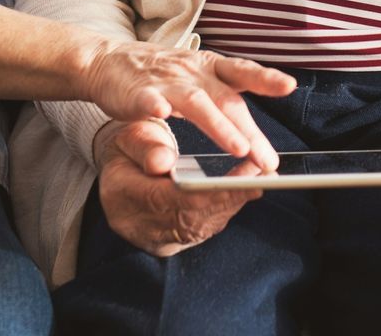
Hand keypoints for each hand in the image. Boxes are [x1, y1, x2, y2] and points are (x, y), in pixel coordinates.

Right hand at [82, 41, 293, 168]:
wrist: (108, 61)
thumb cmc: (160, 76)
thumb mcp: (198, 80)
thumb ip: (223, 103)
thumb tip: (254, 139)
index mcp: (209, 67)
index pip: (242, 71)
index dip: (265, 77)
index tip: (289, 85)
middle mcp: (192, 71)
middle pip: (226, 99)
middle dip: (250, 130)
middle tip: (269, 159)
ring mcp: (166, 81)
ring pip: (197, 102)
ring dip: (219, 125)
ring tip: (239, 149)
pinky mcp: (139, 92)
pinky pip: (149, 100)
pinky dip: (157, 105)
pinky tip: (162, 114)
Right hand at [93, 119, 261, 255]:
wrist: (115, 180)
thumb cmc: (125, 152)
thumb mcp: (126, 139)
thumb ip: (145, 147)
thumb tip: (164, 161)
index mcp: (124, 198)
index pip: (173, 199)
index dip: (210, 191)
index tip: (241, 178)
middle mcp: (142, 226)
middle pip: (194, 216)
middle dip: (232, 195)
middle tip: (264, 173)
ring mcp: (158, 238)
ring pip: (203, 225)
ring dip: (236, 201)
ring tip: (264, 176)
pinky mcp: (174, 241)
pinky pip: (205, 227)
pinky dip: (229, 206)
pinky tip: (250, 188)